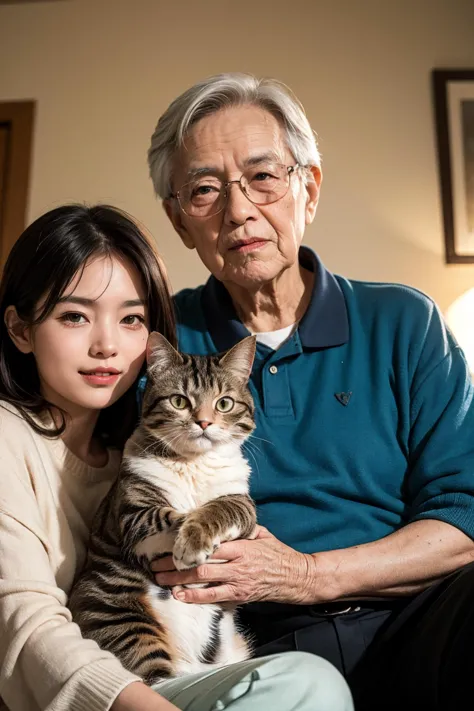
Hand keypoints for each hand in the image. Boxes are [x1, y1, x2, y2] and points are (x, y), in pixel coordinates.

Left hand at [151, 525, 319, 604]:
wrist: (296, 577)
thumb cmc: (279, 553)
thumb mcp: (262, 534)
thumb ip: (243, 528)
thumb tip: (225, 519)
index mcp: (242, 545)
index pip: (211, 543)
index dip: (189, 543)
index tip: (169, 541)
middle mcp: (238, 563)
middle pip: (201, 562)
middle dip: (175, 563)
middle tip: (155, 563)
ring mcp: (238, 581)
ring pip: (203, 580)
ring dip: (178, 580)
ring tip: (160, 579)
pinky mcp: (239, 595)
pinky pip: (213, 598)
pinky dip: (194, 597)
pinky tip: (179, 596)